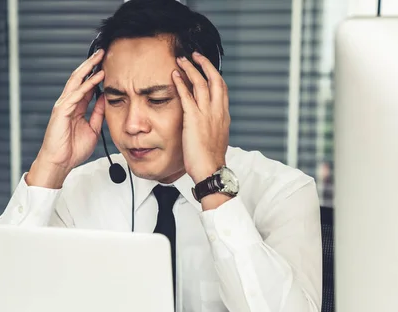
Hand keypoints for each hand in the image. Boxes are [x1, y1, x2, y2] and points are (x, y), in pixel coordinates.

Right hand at [27, 50, 105, 187]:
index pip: (86, 86)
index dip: (96, 74)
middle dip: (90, 65)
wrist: (60, 163)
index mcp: (76, 108)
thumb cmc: (73, 150)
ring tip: (99, 59)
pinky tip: (95, 79)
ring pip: (75, 82)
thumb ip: (98, 114)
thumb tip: (106, 100)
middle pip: (79, 79)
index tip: (107, 64)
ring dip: (88, 70)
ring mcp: (63, 106)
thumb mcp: (93, 129)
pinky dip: (85, 86)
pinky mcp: (61, 112)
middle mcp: (68, 104)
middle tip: (102, 53)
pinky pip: (75, 96)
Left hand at [172, 52, 230, 183]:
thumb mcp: (217, 138)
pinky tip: (174, 75)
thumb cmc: (211, 159)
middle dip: (205, 64)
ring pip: (201, 83)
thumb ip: (213, 126)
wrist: (210, 169)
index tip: (207, 67)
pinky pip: (187, 95)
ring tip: (182, 60)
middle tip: (195, 56)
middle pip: (215, 79)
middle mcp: (217, 111)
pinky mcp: (194, 119)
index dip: (214, 74)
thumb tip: (208, 123)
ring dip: (191, 69)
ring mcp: (206, 114)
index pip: (222, 88)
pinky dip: (181, 83)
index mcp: (223, 115)